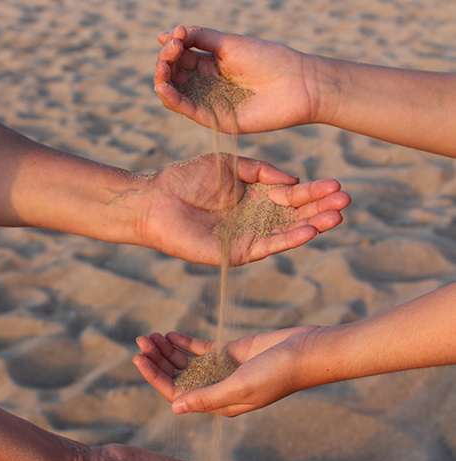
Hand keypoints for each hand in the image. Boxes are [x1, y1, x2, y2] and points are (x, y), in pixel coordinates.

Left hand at [133, 327, 319, 416]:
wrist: (305, 352)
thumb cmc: (277, 374)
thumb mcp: (239, 387)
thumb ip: (207, 397)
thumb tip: (175, 408)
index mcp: (218, 404)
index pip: (177, 393)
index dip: (155, 377)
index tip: (138, 359)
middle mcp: (217, 390)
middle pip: (178, 377)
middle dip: (157, 361)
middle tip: (140, 341)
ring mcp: (223, 371)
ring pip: (186, 363)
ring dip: (167, 350)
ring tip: (150, 335)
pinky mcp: (230, 354)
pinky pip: (201, 350)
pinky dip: (184, 343)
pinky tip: (170, 335)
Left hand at [138, 153, 349, 264]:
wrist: (158, 199)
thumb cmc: (187, 178)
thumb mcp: (229, 164)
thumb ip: (261, 171)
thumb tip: (292, 182)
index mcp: (254, 196)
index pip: (291, 195)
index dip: (314, 191)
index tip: (337, 185)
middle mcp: (255, 217)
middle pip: (295, 214)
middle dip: (321, 208)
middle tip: (346, 201)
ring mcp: (248, 236)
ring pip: (287, 232)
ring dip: (313, 225)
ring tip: (337, 217)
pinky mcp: (237, 252)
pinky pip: (268, 245)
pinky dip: (289, 239)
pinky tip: (310, 231)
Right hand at [155, 26, 315, 133]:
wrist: (295, 84)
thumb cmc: (267, 58)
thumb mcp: (229, 43)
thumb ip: (199, 38)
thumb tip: (165, 34)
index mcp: (211, 64)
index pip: (180, 58)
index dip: (172, 48)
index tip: (176, 37)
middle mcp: (208, 85)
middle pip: (175, 77)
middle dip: (165, 64)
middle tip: (170, 53)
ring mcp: (211, 103)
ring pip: (177, 96)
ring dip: (163, 82)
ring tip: (162, 70)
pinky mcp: (217, 120)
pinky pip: (189, 111)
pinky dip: (173, 100)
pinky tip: (164, 88)